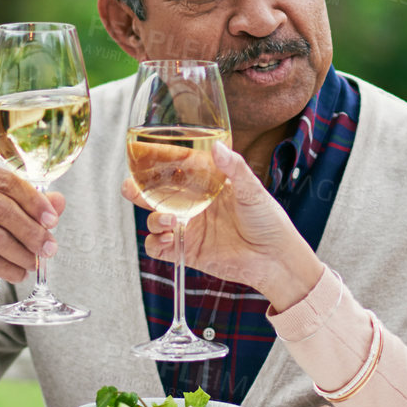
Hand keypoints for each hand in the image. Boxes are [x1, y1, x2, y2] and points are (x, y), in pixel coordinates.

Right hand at [0, 163, 68, 317]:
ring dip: (21, 253)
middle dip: (30, 230)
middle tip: (50, 248)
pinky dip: (8, 269)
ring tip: (35, 262)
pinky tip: (20, 273)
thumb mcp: (18, 212)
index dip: (33, 202)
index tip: (52, 221)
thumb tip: (58, 201)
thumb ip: (38, 204)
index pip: (6, 182)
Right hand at [121, 140, 321, 310]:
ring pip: (155, 219)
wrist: (276, 259)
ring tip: (170, 221)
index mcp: (207, 184)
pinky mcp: (187, 251)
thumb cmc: (269, 221)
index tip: (142, 151)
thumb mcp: (253, 190)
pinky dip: (156, 242)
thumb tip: (217, 146)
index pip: (176, 168)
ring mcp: (189, 228)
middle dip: (138, 189)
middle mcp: (194, 204)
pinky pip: (159, 247)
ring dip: (153, 218)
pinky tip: (170, 238)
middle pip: (156, 194)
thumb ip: (234, 168)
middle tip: (130, 188)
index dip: (157, 160)